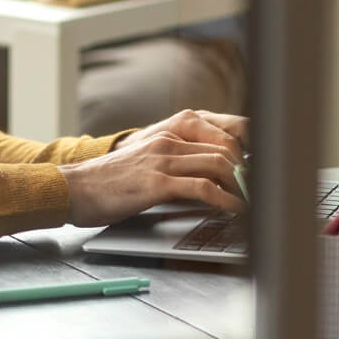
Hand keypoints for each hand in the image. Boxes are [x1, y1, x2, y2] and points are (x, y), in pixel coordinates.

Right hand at [59, 109, 247, 226]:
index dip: (251, 147)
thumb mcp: (150, 158)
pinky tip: (233, 210)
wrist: (76, 188)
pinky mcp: (157, 183)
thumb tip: (218, 171)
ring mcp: (163, 158)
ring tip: (252, 202)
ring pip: (220, 163)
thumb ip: (180, 157)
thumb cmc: (113, 178)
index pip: (225, 129)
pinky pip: (203, 188)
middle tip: (261, 189)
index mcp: (171, 129)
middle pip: (228, 145)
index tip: (262, 167)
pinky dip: (226, 200)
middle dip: (251, 170)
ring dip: (243, 185)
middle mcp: (169, 138)